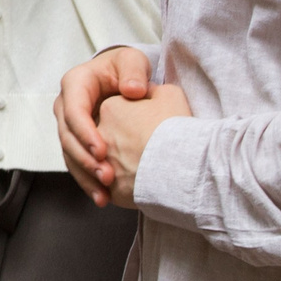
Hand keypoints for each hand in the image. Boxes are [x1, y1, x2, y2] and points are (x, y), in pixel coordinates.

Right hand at [57, 46, 154, 204]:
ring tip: (103, 193)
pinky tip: (102, 197)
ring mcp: (70, 126)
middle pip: (67, 136)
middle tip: (105, 176)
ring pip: (69, 154)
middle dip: (84, 159)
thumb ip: (133, 71)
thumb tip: (133, 90)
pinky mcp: (77, 143)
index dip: (85, 132)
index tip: (103, 151)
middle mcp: (66, 106)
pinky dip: (88, 181)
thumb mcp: (132, 61)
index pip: (73, 110)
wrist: (123, 78)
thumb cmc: (126, 68)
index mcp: (76, 84)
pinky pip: (77, 164)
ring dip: (84, 176)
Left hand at [97, 85, 192, 207]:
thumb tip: (147, 94)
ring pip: (111, 164)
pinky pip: (116, 187)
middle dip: (128, 143)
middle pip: (112, 137)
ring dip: (128, 166)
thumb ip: (152, 91)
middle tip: (152, 148)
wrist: (180, 165)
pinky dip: (129, 187)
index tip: (153, 125)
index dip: (138, 118)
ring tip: (152, 169)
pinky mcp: (111, 189)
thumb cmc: (175, 127)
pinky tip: (147, 185)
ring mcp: (103, 164)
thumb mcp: (169, 95)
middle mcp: (100, 136)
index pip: (119, 111)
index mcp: (110, 109)